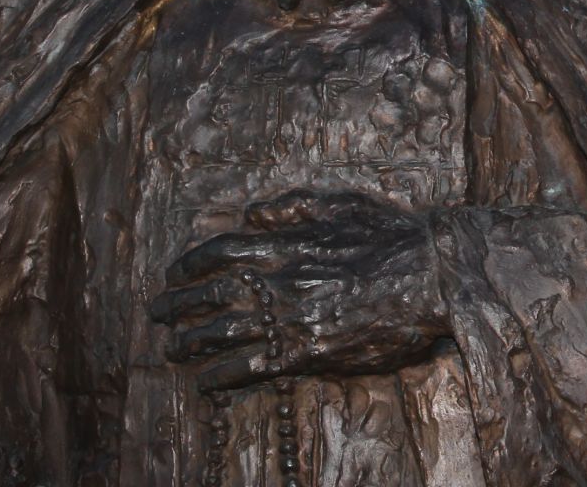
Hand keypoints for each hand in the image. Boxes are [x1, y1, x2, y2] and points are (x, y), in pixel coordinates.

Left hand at [151, 192, 447, 391]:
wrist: (430, 275)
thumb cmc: (392, 235)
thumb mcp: (342, 204)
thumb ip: (294, 208)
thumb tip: (252, 213)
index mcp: (287, 243)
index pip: (222, 252)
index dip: (191, 264)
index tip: (174, 274)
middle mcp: (281, 281)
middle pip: (212, 294)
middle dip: (178, 305)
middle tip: (157, 314)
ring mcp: (292, 318)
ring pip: (224, 333)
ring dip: (191, 342)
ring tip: (172, 349)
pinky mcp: (308, 352)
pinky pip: (252, 366)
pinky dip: (223, 374)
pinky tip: (207, 381)